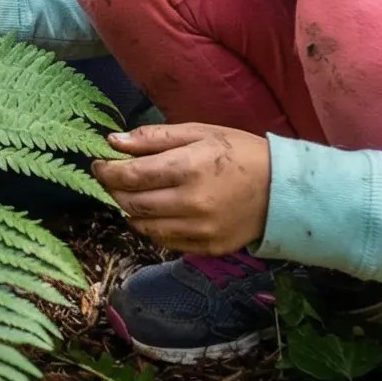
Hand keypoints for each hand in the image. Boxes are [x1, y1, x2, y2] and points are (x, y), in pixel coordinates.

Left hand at [94, 122, 271, 253]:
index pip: (130, 176)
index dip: (106, 171)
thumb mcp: (199, 132)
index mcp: (189, 168)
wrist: (283, 190)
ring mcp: (200, 230)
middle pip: (132, 203)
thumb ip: (154, 137)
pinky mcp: (208, 248)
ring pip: (144, 226)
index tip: (99, 164)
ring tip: (133, 194)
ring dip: (130, 210)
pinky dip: (152, 227)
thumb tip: (114, 141)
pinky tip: (156, 211)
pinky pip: (164, 241)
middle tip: (112, 178)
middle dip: (114, 190)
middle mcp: (192, 203)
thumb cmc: (239, 153)